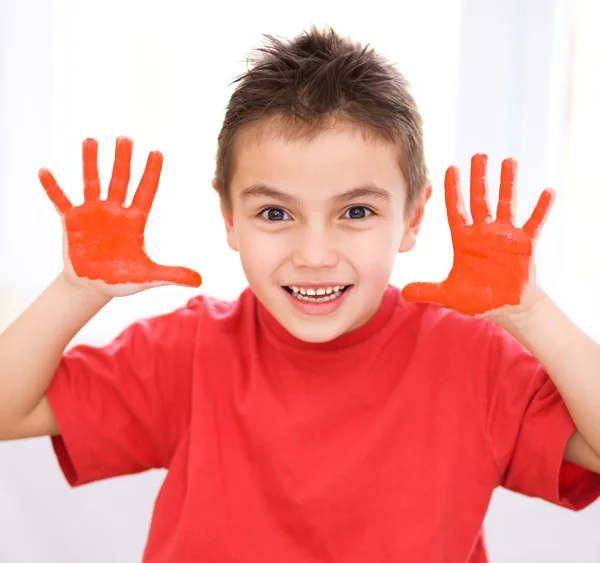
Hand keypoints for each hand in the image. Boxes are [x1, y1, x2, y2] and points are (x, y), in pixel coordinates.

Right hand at [39, 136, 201, 296]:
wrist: (94, 287)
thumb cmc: (123, 279)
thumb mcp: (148, 277)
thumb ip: (172, 275)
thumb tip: (200, 281)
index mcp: (134, 221)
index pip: (145, 192)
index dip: (151, 174)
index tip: (156, 152)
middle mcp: (114, 211)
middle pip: (120, 181)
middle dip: (123, 160)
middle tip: (125, 139)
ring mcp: (92, 213)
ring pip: (92, 182)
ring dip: (91, 163)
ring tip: (91, 141)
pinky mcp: (71, 221)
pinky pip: (61, 201)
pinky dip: (53, 188)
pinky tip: (45, 171)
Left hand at [402, 154, 553, 315]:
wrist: (506, 308)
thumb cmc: (478, 299)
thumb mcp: (450, 295)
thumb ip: (428, 291)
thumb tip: (405, 293)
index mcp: (464, 240)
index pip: (456, 210)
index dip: (453, 190)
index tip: (450, 168)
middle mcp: (484, 233)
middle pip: (480, 200)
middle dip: (478, 178)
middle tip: (478, 155)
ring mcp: (505, 236)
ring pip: (506, 204)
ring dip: (508, 183)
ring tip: (508, 161)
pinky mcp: (525, 244)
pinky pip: (534, 222)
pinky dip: (541, 208)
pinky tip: (547, 191)